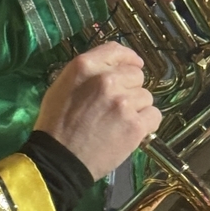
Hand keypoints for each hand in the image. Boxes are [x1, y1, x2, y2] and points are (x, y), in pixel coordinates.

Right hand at [34, 41, 160, 180]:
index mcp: (84, 67)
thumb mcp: (61, 86)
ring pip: (146, 96)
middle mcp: (107, 80)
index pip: (116, 50)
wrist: (59, 160)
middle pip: (136, 75)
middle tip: (116, 105)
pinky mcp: (135, 125)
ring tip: (120, 122)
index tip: (133, 65)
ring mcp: (123, 102)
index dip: (128, 58)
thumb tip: (111, 68)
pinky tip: (131, 131)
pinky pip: (154, 115)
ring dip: (137, 107)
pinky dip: (146, 123)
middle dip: (130, 88)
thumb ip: (87, 72)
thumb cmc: (55, 124)